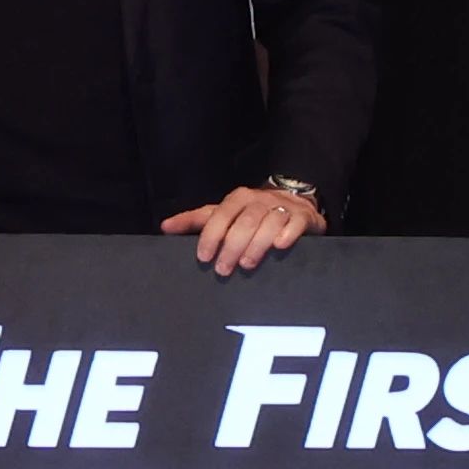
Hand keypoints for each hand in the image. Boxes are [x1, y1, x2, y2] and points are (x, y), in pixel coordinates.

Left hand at [161, 182, 322, 276]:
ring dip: (257, 243)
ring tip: (247, 265)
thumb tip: (165, 227)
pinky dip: (288, 234)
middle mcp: (259, 200)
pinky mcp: (302, 217)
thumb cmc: (251, 214)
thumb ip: (196, 221)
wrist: (293, 201)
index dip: (211, 235)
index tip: (203, 257)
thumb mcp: (223, 214)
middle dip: (232, 246)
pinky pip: (295, 223)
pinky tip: (280, 246)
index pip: (221, 214)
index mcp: (237, 199)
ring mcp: (282, 207)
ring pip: (269, 222)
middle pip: (245, 221)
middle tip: (223, 270)